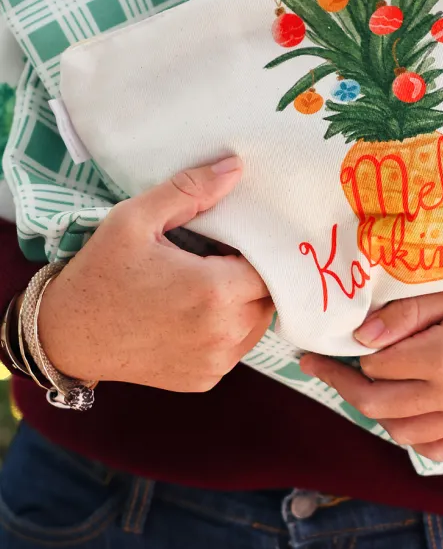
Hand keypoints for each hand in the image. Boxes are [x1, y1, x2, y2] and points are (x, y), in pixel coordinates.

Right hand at [37, 158, 274, 392]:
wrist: (66, 336)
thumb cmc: (100, 272)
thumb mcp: (136, 218)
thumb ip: (190, 190)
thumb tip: (234, 168)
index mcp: (213, 291)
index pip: (269, 268)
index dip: (258, 251)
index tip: (233, 240)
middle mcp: (221, 334)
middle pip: (267, 297)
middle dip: (252, 275)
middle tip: (220, 258)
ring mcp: (213, 363)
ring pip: (255, 324)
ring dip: (243, 302)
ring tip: (208, 282)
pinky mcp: (202, 380)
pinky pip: (235, 349)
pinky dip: (227, 329)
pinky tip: (196, 311)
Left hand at [300, 282, 442, 461]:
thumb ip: (411, 309)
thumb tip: (361, 335)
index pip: (375, 364)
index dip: (345, 352)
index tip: (323, 341)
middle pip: (377, 403)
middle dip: (341, 383)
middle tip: (318, 363)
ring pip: (399, 431)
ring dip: (370, 409)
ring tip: (356, 381)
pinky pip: (433, 448)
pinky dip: (407, 434)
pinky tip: (398, 409)